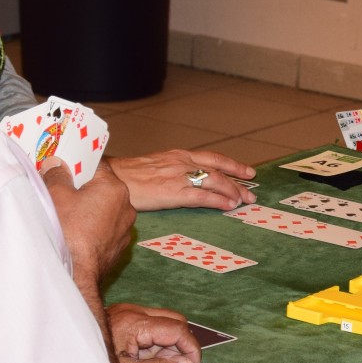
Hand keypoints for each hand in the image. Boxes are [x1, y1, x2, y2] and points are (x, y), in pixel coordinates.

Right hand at [43, 158, 134, 278]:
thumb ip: (57, 174)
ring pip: (104, 209)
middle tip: (61, 192)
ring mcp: (125, 228)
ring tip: (68, 215)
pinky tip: (77, 233)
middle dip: (82, 188)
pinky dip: (93, 226)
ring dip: (89, 208)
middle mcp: (126, 206)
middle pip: (102, 187)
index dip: (79, 164)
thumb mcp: (56, 194)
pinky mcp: (119, 245)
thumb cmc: (68, 230)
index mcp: (114, 187)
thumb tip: (56, 164)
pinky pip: (106, 228)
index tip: (65, 168)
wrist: (76, 273)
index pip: (97, 165)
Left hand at [106, 303, 200, 362]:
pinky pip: (152, 322)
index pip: (178, 329)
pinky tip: (145, 355)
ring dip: (169, 341)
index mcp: (136, 324)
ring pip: (165, 320)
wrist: (66, 356)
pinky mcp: (124, 315)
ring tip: (156, 362)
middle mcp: (134, 311)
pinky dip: (157, 338)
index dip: (192, 349)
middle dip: (181, 343)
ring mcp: (128, 311)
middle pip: (175, 320)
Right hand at [109, 149, 256, 211]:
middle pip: (218, 168)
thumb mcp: (153, 166)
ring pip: (214, 181)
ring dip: (233, 191)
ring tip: (244, 201)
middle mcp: (181, 162)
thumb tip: (183, 179)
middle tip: (252, 189)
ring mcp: (178, 177)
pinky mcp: (173, 192)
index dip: (231, 165)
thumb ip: (170, 170)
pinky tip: (228, 207)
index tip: (246, 171)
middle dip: (238, 179)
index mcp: (177, 155)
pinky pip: (202, 197)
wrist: (110, 178)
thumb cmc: (126, 176)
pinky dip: (218, 201)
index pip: (211, 158)